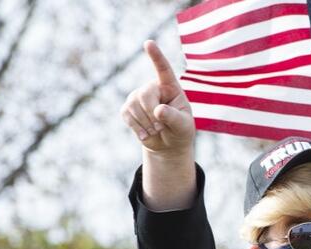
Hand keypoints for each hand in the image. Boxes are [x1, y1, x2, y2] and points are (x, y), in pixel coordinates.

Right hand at [120, 40, 194, 154]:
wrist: (168, 144)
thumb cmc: (180, 130)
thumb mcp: (183, 126)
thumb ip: (174, 118)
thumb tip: (158, 110)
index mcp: (170, 87)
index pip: (163, 69)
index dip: (156, 56)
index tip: (149, 43)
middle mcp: (153, 87)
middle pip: (145, 94)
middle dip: (151, 114)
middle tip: (161, 127)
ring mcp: (138, 96)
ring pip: (134, 105)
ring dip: (145, 123)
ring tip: (156, 131)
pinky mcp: (128, 107)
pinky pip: (127, 115)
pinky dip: (137, 128)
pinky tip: (145, 135)